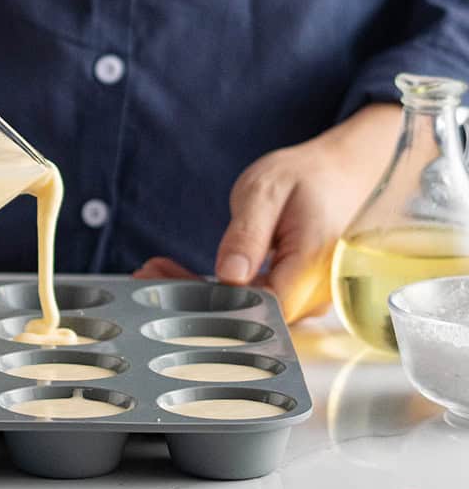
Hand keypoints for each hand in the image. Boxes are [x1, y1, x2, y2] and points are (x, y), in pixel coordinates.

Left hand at [134, 104, 400, 321]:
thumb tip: (230, 277)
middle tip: (145, 276)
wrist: (343, 173)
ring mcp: (302, 298)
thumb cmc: (307, 176)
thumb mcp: (267, 191)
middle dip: (192, 300)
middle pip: (245, 315)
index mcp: (309, 267)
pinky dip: (212, 288)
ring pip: (243, 310)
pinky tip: (177, 274)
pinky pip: (249, 300)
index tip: (166, 288)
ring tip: (153, 272)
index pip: (257, 307)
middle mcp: (310, 294)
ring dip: (197, 293)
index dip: (210, 306)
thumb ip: (248, 234)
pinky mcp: (289, 293)